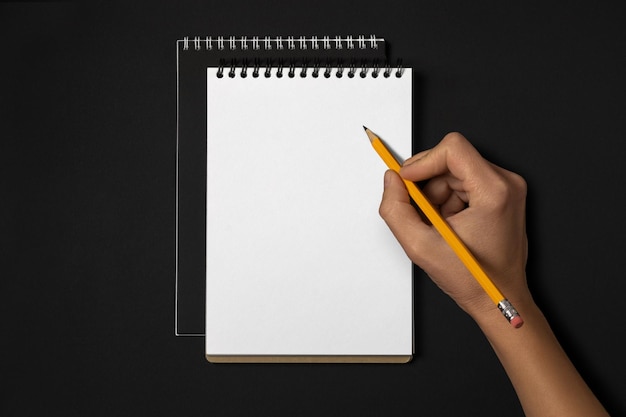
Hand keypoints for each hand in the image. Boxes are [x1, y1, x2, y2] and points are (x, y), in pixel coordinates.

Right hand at [379, 132, 530, 317]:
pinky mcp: (500, 195)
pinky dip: (446, 200)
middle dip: (427, 184)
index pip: (453, 148)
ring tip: (436, 225)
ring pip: (453, 172)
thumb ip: (396, 209)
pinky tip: (447, 225)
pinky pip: (462, 183)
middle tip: (419, 212)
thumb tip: (391, 181)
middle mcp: (506, 183)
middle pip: (451, 160)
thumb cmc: (473, 278)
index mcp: (495, 191)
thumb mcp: (420, 246)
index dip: (422, 162)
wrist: (497, 299)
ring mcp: (505, 188)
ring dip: (435, 195)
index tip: (406, 179)